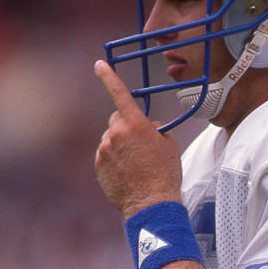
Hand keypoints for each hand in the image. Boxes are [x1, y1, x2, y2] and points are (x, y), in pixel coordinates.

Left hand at [94, 60, 182, 217]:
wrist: (151, 203)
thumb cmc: (165, 174)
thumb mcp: (169, 145)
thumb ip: (155, 130)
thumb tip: (147, 127)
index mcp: (135, 124)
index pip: (119, 93)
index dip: (108, 77)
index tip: (99, 64)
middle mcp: (116, 133)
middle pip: (117, 119)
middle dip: (126, 126)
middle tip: (141, 144)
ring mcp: (104, 150)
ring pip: (111, 139)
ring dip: (121, 145)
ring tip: (137, 165)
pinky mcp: (98, 165)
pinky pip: (106, 155)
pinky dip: (114, 160)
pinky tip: (128, 173)